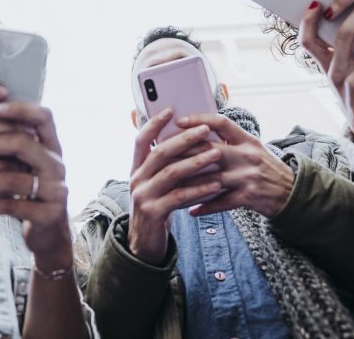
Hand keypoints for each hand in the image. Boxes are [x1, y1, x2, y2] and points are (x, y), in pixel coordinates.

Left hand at [0, 103, 75, 269]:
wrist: (48, 232)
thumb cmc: (27, 192)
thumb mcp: (23, 165)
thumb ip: (8, 144)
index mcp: (52, 146)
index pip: (43, 117)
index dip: (20, 109)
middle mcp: (57, 164)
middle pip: (25, 143)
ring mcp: (56, 190)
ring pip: (14, 178)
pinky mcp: (48, 214)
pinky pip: (11, 205)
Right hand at [127, 110, 224, 264]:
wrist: (144, 244)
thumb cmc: (158, 207)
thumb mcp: (157, 184)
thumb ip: (166, 166)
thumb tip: (191, 140)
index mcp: (136, 169)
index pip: (141, 140)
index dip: (154, 123)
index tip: (170, 109)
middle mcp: (136, 179)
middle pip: (160, 153)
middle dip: (184, 139)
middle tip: (205, 130)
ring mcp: (143, 196)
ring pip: (171, 173)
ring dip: (196, 162)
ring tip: (216, 154)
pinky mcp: (153, 213)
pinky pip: (179, 196)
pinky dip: (199, 189)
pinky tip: (216, 184)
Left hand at [173, 114, 293, 217]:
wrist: (291, 193)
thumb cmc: (266, 168)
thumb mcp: (252, 148)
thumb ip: (230, 140)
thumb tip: (199, 132)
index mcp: (247, 139)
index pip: (221, 122)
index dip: (199, 120)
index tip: (178, 121)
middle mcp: (247, 155)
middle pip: (210, 150)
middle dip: (184, 153)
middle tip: (162, 156)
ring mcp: (248, 176)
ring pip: (211, 178)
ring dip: (188, 184)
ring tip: (169, 186)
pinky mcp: (248, 196)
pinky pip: (221, 202)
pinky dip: (205, 207)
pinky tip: (190, 210)